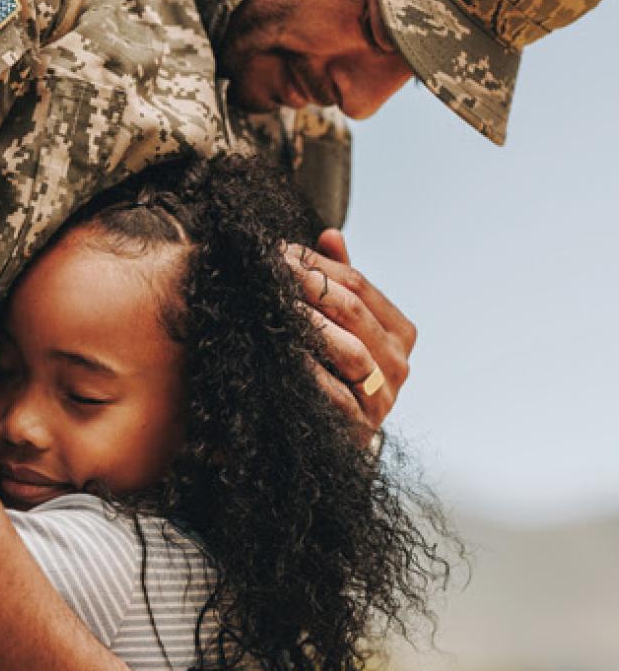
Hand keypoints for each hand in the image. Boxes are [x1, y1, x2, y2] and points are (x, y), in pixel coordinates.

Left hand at [286, 229, 415, 434]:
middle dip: (309, 286)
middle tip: (272, 270)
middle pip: (354, 312)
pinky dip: (310, 372)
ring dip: (310, 324)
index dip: (318, 264)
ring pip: (350, 350)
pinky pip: (336, 394)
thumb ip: (338, 281)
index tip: (280, 251)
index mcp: (398, 332)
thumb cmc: (333, 370)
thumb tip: (330, 235)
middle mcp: (397, 364)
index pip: (359, 285)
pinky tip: (283, 352)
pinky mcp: (360, 427)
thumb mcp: (338, 324)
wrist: (330, 436)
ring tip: (276, 304)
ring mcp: (383, 398)